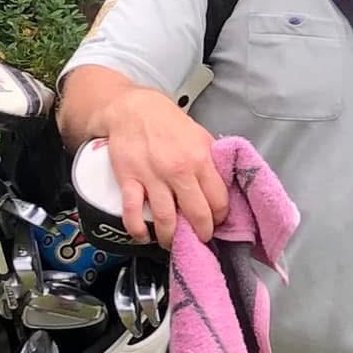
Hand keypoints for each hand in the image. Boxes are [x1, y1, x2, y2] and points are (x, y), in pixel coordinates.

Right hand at [102, 84, 228, 244]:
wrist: (133, 109)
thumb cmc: (168, 123)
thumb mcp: (199, 136)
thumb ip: (211, 161)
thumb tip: (224, 186)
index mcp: (200, 159)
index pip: (219, 200)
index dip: (220, 216)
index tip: (216, 221)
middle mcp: (178, 170)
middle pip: (197, 214)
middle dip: (201, 233)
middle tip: (199, 238)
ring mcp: (152, 177)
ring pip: (166, 219)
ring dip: (171, 238)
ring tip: (172, 242)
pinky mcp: (128, 179)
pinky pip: (133, 212)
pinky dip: (138, 230)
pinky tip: (143, 236)